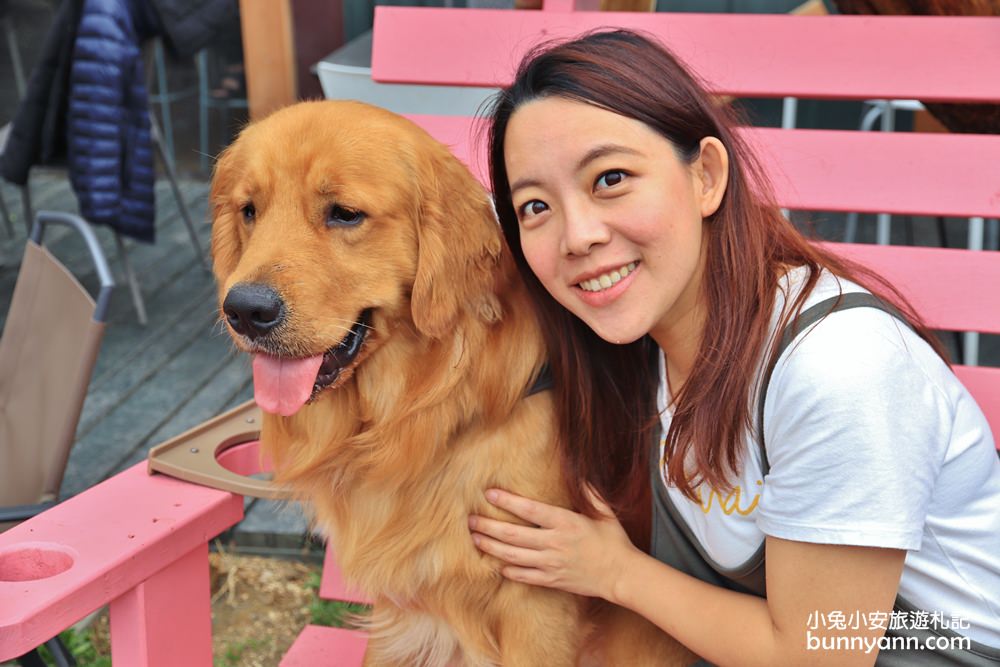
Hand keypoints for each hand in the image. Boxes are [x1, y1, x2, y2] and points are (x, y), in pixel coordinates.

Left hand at [468, 486, 640, 599]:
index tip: (489, 494)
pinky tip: (497, 564)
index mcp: (565, 523)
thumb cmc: (613, 541)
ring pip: (513, 556)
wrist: (621, 575)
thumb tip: (579, 472)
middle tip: (470, 520)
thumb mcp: (604, 513)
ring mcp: (551, 564)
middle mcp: (554, 543)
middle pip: (513, 535)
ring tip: (475, 539)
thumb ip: (590, 492)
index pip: (530, 510)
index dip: (508, 502)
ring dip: (491, 548)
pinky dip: (508, 570)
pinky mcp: (552, 580)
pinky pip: (524, 576)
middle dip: (488, 527)